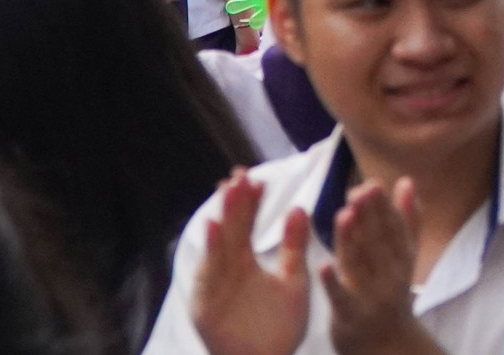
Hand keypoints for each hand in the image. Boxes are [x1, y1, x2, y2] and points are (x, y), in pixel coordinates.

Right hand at [192, 171, 312, 354]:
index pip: (246, 226)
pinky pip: (206, 276)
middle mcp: (226, 271)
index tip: (256, 178)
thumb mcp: (294, 282)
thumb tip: (299, 207)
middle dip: (233, 204)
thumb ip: (296, 247)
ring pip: (217, 249)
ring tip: (226, 193)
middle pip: (228, 232)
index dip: (250, 204)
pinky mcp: (205, 306)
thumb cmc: (281, 328)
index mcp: (244, 263)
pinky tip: (212, 228)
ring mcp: (214, 288)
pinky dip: (209, 252)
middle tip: (238, 176)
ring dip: (221, 220)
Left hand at [322, 179, 423, 353]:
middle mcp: (388, 276)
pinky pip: (341, 298)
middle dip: (368, 216)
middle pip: (376, 242)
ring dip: (352, 240)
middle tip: (359, 191)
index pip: (392, 229)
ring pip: (359, 264)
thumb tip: (406, 181)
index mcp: (400, 258)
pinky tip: (323, 265)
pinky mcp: (350, 317)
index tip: (372, 184)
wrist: (388, 346)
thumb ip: (407, 221)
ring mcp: (370, 297)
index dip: (383, 208)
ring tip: (344, 215)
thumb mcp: (404, 259)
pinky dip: (333, 282)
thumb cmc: (391, 293)